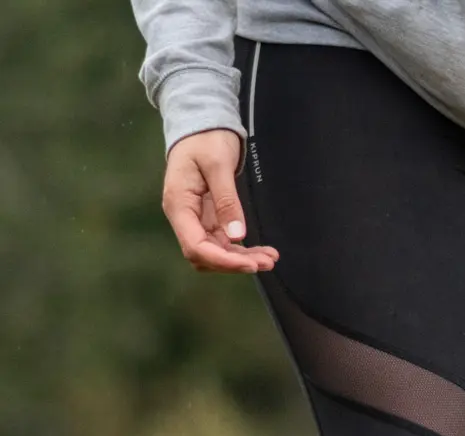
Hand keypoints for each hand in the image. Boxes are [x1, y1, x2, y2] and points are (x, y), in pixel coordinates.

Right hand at [162, 129, 277, 273]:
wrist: (202, 126)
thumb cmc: (206, 140)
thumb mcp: (218, 166)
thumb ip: (227, 201)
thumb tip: (236, 236)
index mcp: (179, 204)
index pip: (195, 246)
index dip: (222, 261)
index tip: (251, 265)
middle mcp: (184, 216)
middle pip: (204, 254)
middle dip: (234, 263)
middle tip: (268, 261)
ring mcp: (195, 218)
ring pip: (215, 252)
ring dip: (241, 259)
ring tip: (270, 258)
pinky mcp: (208, 218)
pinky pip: (223, 242)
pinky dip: (242, 250)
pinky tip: (263, 252)